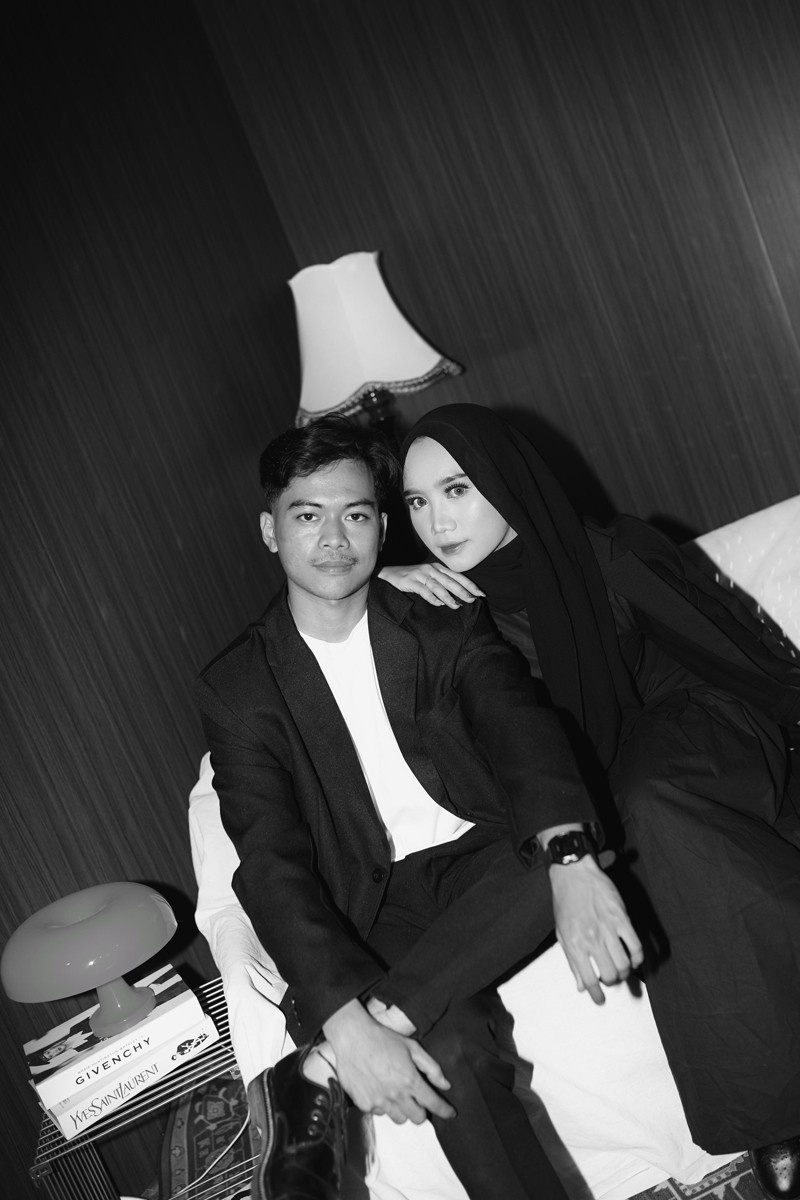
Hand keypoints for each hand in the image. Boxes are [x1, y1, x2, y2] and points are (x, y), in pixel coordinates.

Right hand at [323, 999, 454, 1123]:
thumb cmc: (383, 1039)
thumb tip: (445, 1085)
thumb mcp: (412, 1047)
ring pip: (399, 1119)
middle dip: (420, 1110)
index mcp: (410, 1080)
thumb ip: (431, 1067)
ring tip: (395, 1092)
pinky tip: (378, 1089)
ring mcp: (379, 1102)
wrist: (352, 1037)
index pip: (433, 1103)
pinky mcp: (364, 1104)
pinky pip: (379, 1113)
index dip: (444, 1110)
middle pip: (417, 1118)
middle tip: (416, 1098)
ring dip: (401, 1109)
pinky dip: (382, 1105)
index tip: (451, 1113)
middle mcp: (396, 1095)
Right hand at [378, 563, 484, 608]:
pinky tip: (439, 604)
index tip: (480, 593)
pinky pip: (424, 590)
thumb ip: (441, 583)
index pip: (457, 576)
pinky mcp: (410, 581)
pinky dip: (432, 598)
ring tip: (457, 605)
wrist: (388, 574)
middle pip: (450, 581)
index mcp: (437, 568)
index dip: (470, 584)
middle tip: (473, 600)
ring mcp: (420, 575)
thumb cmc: (411, 577)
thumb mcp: (428, 577)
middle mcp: (431, 569)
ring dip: (449, 596)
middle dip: (463, 591)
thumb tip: (457, 595)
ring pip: (438, 586)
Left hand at [549, 856, 643, 1003]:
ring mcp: (607, 929)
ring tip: (621, 969)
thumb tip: (580, 986)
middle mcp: (591, 939)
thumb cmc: (565, 902)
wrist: (573, 873)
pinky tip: (634, 958)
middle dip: (612, 982)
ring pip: (624, 964)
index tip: (600, 1000)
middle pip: (610, 975)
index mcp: (574, 944)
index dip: (595, 994)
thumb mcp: (561, 933)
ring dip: (625, 972)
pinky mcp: (622, 918)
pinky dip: (638, 957)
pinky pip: (636, 946)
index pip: (587, 979)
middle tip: (611, 978)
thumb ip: (571, 961)